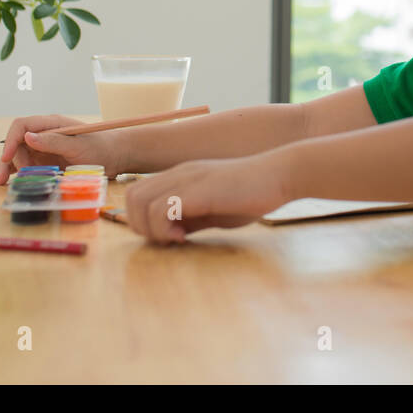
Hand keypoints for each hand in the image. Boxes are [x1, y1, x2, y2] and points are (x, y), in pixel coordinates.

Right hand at [0, 114, 122, 184]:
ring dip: (8, 167)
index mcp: (52, 124)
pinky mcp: (46, 161)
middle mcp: (45, 134)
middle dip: (8, 159)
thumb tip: (27, 137)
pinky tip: (5, 180)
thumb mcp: (78, 146)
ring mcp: (44, 148)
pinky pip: (27, 165)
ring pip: (19, 155)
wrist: (116, 157)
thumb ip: (53, 141)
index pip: (23, 125)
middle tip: (2, 179)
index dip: (11, 140)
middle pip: (17, 143)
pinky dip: (16, 172)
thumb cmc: (101, 147)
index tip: (7, 157)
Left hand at [124, 154, 290, 244]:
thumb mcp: (216, 210)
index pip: (140, 194)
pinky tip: (184, 235)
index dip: (145, 220)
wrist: (280, 175)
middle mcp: (179, 174)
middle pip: (131, 197)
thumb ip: (193, 218)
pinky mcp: (196, 189)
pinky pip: (160, 209)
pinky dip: (163, 228)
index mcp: (182, 177)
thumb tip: (172, 234)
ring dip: (150, 227)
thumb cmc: (254, 194)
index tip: (170, 236)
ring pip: (138, 201)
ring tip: (176, 238)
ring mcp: (186, 179)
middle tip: (168, 239)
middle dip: (140, 225)